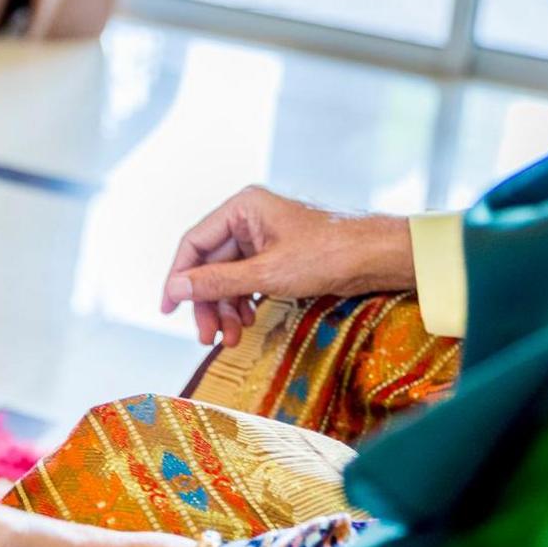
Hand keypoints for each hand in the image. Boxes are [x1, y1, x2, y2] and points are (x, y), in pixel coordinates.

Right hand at [161, 185, 415, 346]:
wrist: (379, 257)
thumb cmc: (328, 255)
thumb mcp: (267, 274)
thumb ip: (217, 282)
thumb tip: (176, 288)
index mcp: (242, 208)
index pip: (193, 243)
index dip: (177, 277)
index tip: (169, 309)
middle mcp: (249, 218)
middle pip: (210, 264)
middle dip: (207, 303)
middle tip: (206, 336)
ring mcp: (264, 237)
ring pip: (228, 277)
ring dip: (226, 309)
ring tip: (231, 338)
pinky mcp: (277, 255)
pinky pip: (248, 280)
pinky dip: (244, 304)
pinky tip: (247, 324)